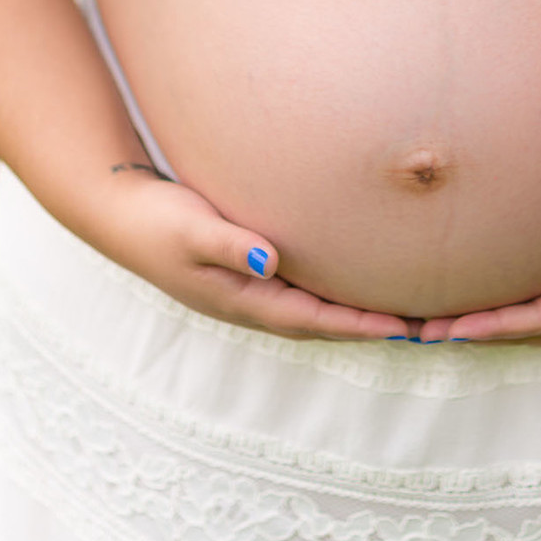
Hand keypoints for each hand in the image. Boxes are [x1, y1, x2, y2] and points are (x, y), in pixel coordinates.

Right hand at [83, 162, 417, 341]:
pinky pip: (299, 285)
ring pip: (312, 306)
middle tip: (421, 328)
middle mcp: (250, 300)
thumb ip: (230, 244)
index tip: (403, 329)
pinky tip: (350, 275)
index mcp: (242, 299)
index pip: (313, 318)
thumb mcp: (192, 228)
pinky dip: (329, 288)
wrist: (119, 211)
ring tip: (399, 310)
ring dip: (352, 311)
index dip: (359, 325)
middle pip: (321, 321)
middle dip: (368, 326)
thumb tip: (271, 261)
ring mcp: (247, 286)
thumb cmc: (156, 219)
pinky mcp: (246, 266)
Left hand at [412, 176, 540, 344]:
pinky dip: (499, 292)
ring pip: (522, 310)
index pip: (540, 320)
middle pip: (521, 325)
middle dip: (473, 329)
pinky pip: (531, 287)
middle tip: (418, 331)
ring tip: (428, 315)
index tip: (451, 331)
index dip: (496, 326)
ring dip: (479, 314)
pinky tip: (470, 279)